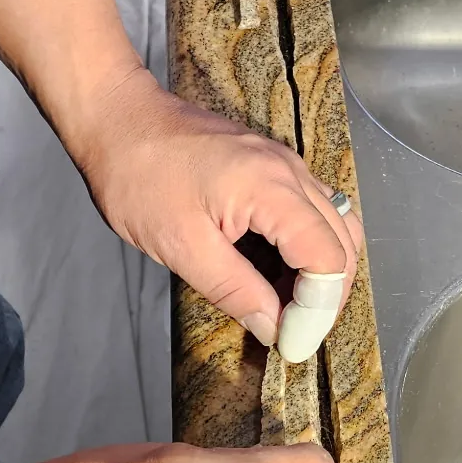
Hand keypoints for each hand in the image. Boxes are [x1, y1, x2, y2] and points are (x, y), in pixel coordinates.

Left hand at [70, 70, 363, 347]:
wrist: (118, 120)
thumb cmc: (139, 179)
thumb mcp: (181, 247)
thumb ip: (234, 290)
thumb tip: (273, 328)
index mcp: (272, 188)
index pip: (328, 257)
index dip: (318, 309)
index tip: (292, 343)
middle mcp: (290, 171)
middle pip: (344, 241)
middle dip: (328, 295)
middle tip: (296, 332)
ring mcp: (284, 164)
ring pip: (334, 224)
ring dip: (320, 271)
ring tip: (289, 308)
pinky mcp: (271, 165)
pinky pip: (309, 210)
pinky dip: (305, 247)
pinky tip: (277, 273)